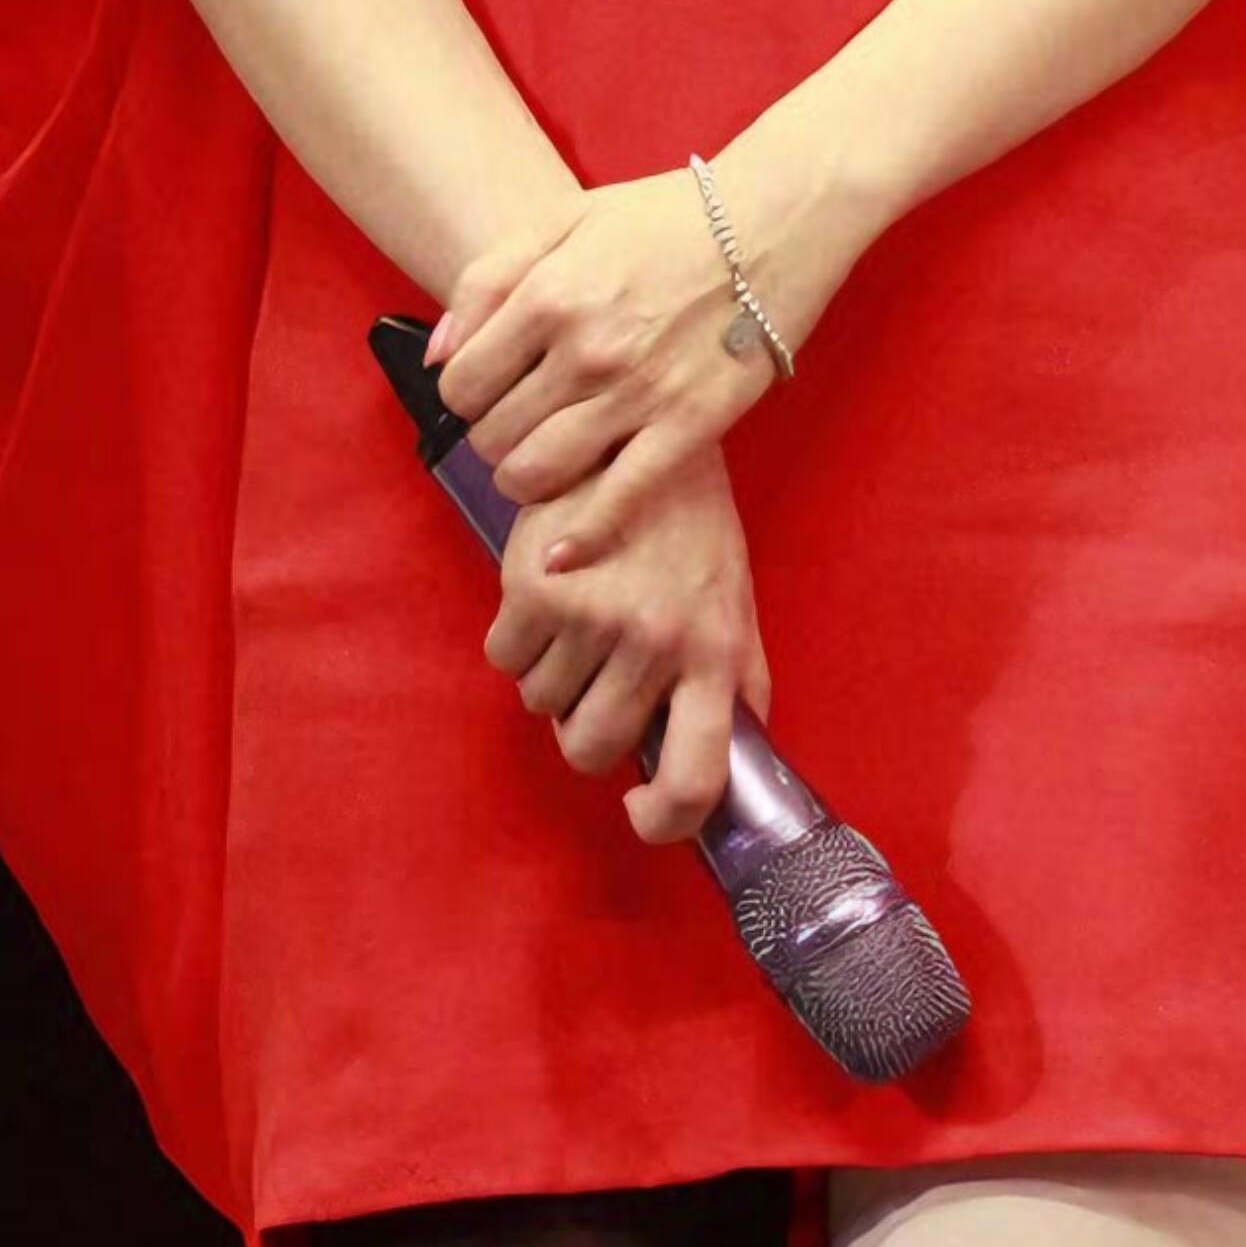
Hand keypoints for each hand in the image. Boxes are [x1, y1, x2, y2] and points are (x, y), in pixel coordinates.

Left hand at [429, 161, 791, 533]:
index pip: (460, 385)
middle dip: (492, 440)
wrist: (777, 218)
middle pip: (493, 435)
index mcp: (549, 292)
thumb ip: (487, 279)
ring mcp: (639, 392)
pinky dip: (582, 537)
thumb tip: (436, 357)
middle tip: (518, 428)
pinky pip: (620, 500)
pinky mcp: (690, 425)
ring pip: (539, 474)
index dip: (463, 398)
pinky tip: (562, 555)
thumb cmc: (667, 215)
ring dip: (525, 483)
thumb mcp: (566, 219)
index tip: (487, 395)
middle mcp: (586, 347)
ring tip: (542, 465)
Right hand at [484, 438, 773, 846]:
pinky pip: (505, 659)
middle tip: (597, 678)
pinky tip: (543, 595)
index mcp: (714, 653)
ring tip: (577, 617)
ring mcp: (594, 619)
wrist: (637, 425)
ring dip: (552, 676)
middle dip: (587, 727)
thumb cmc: (690, 521)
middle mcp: (657, 643)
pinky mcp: (537, 590)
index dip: (665, 821)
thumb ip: (738, 679)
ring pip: (543, 704)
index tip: (640, 813)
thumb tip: (741, 759)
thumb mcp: (733, 596)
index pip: (698, 778)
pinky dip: (515, 639)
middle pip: (594, 749)